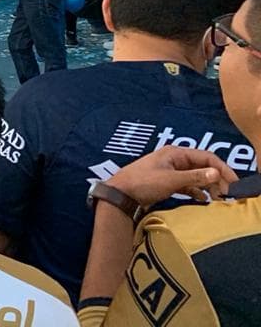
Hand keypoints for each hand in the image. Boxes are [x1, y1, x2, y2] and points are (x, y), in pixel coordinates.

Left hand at [108, 146, 236, 206]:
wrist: (121, 195)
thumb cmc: (142, 183)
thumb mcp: (171, 180)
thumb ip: (194, 177)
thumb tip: (216, 173)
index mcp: (175, 153)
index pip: (206, 157)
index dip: (222, 168)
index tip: (233, 183)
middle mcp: (174, 159)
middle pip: (203, 166)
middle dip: (216, 178)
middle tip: (226, 194)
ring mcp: (170, 171)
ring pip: (196, 176)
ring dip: (208, 185)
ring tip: (218, 198)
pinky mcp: (167, 182)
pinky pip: (188, 185)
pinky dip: (197, 191)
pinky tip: (203, 200)